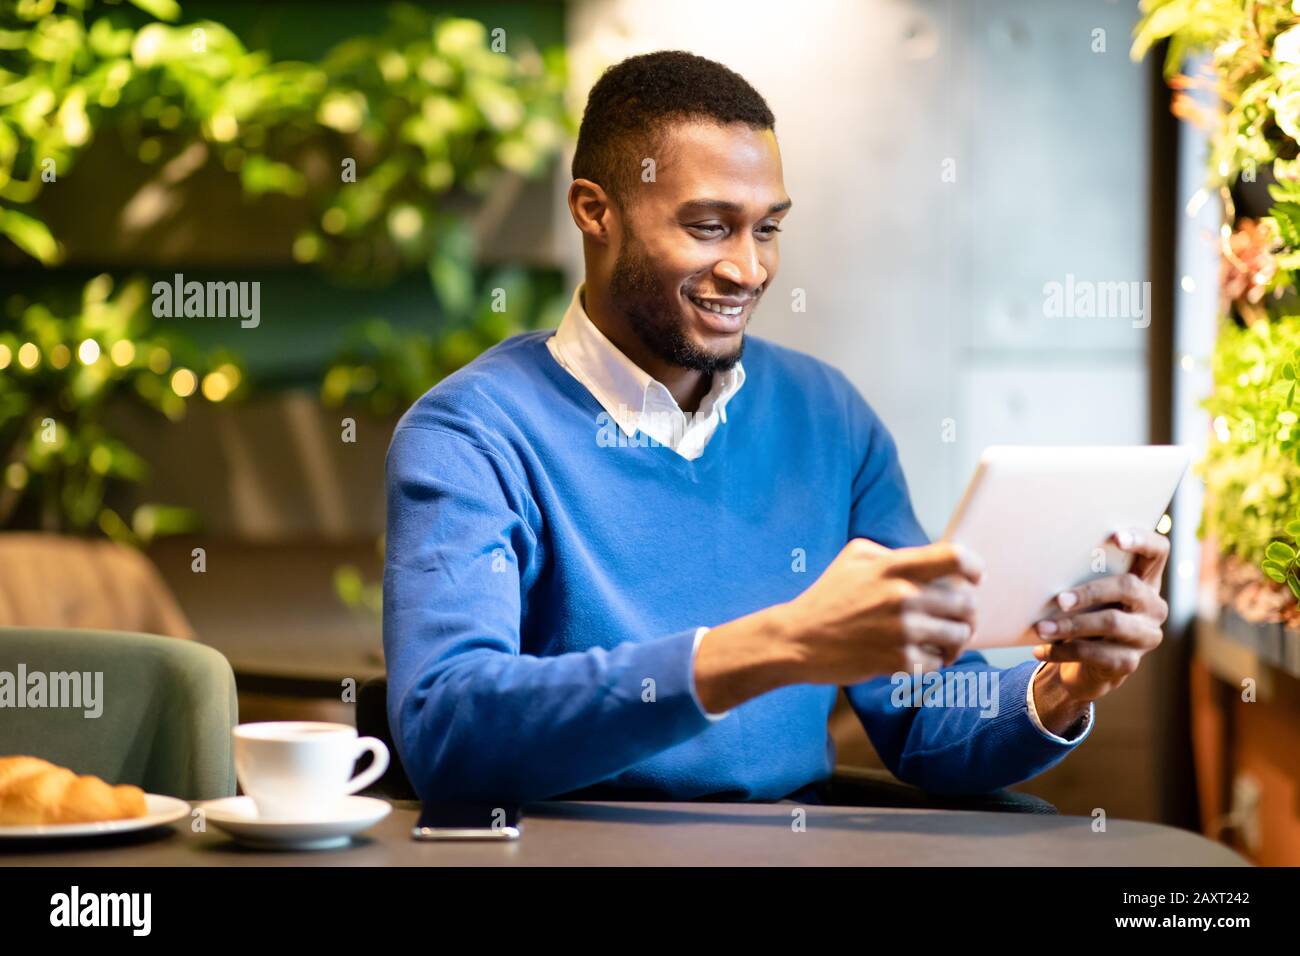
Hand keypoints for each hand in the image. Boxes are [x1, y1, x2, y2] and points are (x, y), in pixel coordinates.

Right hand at [779, 538, 983, 684]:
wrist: (797, 639)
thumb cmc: (827, 597)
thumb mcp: (854, 557)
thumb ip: (893, 553)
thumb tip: (930, 561)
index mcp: (894, 567)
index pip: (955, 558)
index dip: (974, 568)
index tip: (974, 579)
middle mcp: (903, 596)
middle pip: (967, 604)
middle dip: (966, 614)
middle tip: (957, 620)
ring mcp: (902, 631)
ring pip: (958, 636)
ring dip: (954, 641)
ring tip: (940, 642)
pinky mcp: (897, 661)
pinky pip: (938, 663)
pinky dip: (932, 662)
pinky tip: (916, 657)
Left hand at [1031, 528, 1169, 703]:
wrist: (1084, 665)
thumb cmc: (1083, 616)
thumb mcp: (1086, 595)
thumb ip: (1080, 578)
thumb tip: (1044, 565)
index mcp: (1144, 581)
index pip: (1158, 552)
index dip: (1143, 540)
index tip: (1115, 537)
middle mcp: (1153, 606)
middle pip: (1129, 587)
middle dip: (1091, 591)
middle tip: (1059, 599)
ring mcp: (1146, 636)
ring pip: (1113, 623)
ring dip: (1072, 625)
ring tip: (1041, 628)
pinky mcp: (1130, 662)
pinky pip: (1096, 654)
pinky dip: (1064, 650)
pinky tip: (1042, 649)